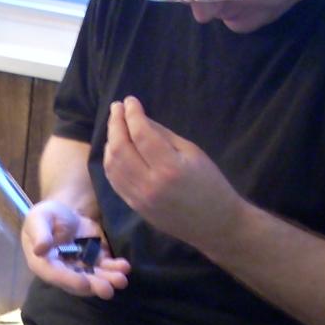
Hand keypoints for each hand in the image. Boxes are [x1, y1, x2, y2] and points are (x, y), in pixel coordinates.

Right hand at [22, 199, 129, 299]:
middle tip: (108, 290)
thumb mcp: (38, 219)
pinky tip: (124, 267)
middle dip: (94, 286)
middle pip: (78, 282)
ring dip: (108, 280)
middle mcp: (63, 271)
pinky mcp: (95, 260)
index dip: (70, 280)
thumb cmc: (46, 216)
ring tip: (121, 280)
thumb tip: (39, 250)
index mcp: (44, 264)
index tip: (84, 283)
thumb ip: (39, 233)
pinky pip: (106, 267)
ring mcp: (81, 267)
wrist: (64, 212)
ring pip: (95, 277)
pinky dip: (115, 268)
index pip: (55, 275)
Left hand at [103, 97, 244, 254]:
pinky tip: (114, 148)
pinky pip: (114, 181)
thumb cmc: (210, 184)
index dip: (132, 114)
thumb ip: (164, 136)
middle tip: (117, 108)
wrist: (215, 224)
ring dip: (110, 141)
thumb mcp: (193, 153)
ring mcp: (139, 198)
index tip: (130, 100)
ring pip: (112, 165)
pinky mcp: (134, 207)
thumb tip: (140, 119)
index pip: (141, 134)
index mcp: (169, 168)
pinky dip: (110, 161)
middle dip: (115, 124)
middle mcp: (149, 184)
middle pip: (120, 148)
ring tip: (115, 125)